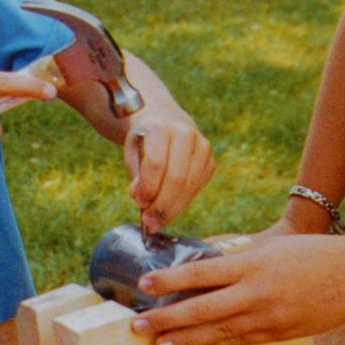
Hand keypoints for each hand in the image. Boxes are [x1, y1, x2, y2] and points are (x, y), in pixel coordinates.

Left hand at [123, 105, 214, 229]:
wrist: (166, 120)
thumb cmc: (145, 141)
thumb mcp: (133, 153)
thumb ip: (137, 176)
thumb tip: (143, 201)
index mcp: (160, 127)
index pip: (156, 163)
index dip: (148, 187)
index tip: (140, 204)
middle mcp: (185, 134)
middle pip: (176, 178)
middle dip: (162, 205)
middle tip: (150, 223)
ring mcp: (202, 146)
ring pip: (189, 185)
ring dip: (173, 208)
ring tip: (157, 221)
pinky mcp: (210, 160)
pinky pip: (198, 187)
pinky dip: (183, 202)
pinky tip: (170, 209)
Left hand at [126, 233, 344, 344]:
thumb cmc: (313, 254)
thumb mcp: (272, 248)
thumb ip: (240, 259)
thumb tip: (206, 267)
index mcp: (252, 264)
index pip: (201, 273)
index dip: (170, 281)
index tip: (144, 285)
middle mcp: (256, 293)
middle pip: (202, 309)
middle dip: (166, 320)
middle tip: (138, 326)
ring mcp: (268, 317)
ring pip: (217, 332)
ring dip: (185, 340)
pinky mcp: (280, 334)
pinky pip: (240, 342)